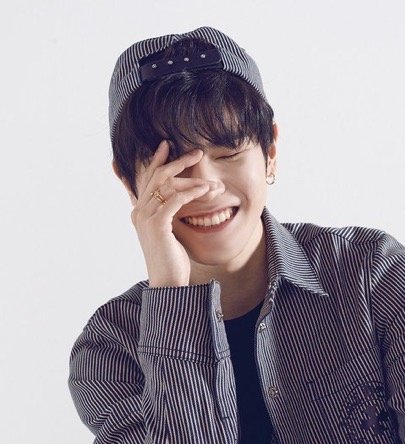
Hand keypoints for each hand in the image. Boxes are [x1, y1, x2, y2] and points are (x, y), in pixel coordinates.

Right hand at [129, 140, 223, 286]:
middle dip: (177, 162)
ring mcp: (145, 217)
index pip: (148, 180)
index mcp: (140, 212)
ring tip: (211, 178)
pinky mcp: (156, 225)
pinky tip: (206, 190)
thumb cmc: (172, 260)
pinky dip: (191, 192)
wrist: (167, 283)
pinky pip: (175, 200)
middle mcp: (139, 212)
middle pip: (157, 177)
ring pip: (168, 186)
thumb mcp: (169, 233)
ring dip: (192, 180)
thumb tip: (179, 202)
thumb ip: (169, 215)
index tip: (167, 146)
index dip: (157, 161)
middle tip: (196, 152)